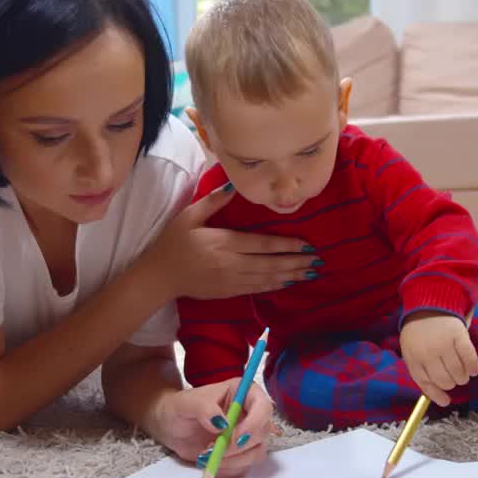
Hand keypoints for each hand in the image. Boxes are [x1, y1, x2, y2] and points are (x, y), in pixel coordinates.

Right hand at [146, 183, 318, 299]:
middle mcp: (231, 263)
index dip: (286, 246)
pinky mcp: (228, 292)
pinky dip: (275, 285)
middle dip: (296, 262)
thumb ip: (213, 201)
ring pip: (267, 278)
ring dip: (290, 275)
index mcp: (224, 243)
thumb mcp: (189, 216)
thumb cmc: (173, 243)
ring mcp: (231, 280)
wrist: (159, 277)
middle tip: (317, 261)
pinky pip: (257, 289)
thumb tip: (234, 185)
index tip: (306, 245)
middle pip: (270, 264)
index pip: (262, 245)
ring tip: (310, 272)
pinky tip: (288, 282)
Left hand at [153, 377, 276, 477]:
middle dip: (239, 446)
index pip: (264, 406)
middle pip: (263, 433)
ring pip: (257, 453)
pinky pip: (245, 466)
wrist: (171, 426)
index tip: (234, 437)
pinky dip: (227, 468)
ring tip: (207, 455)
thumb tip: (222, 422)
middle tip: (215, 449)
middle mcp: (251, 413)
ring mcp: (248, 434)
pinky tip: (209, 461)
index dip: (254, 424)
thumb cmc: (180, 408)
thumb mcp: (187, 404)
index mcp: (243, 392)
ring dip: (233, 460)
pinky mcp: (241, 453)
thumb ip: (204, 408)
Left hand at [400, 312, 477, 406]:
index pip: (425, 383)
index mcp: (413, 357)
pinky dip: (473, 368)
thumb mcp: (412, 351)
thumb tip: (441, 400)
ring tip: (463, 374)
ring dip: (463, 378)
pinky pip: (469, 359)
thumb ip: (422, 371)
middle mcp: (427, 352)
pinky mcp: (459, 335)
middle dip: (451, 384)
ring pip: (458, 373)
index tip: (446, 401)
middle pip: (444, 380)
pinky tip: (473, 370)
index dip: (437, 394)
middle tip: (454, 379)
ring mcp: (443, 344)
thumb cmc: (420, 332)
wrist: (429, 304)